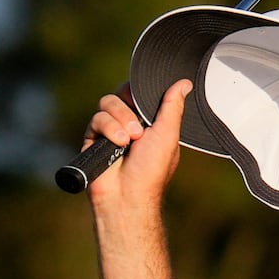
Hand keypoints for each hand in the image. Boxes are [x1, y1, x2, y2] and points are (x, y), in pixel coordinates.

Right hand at [81, 79, 192, 234]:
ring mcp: (110, 130)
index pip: (140, 93)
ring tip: (129, 140)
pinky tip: (117, 144)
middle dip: (130, 108)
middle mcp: (128, 124)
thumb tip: (184, 83)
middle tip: (140, 129)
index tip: (143, 100)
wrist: (126, 195)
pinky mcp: (93, 138)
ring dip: (120, 119)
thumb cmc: (151, 171)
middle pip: (122, 93)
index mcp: (149, 122)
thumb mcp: (168, 134)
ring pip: (108, 102)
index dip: (140, 91)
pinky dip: (108, 128)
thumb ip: (173, 106)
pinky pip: (96, 118)